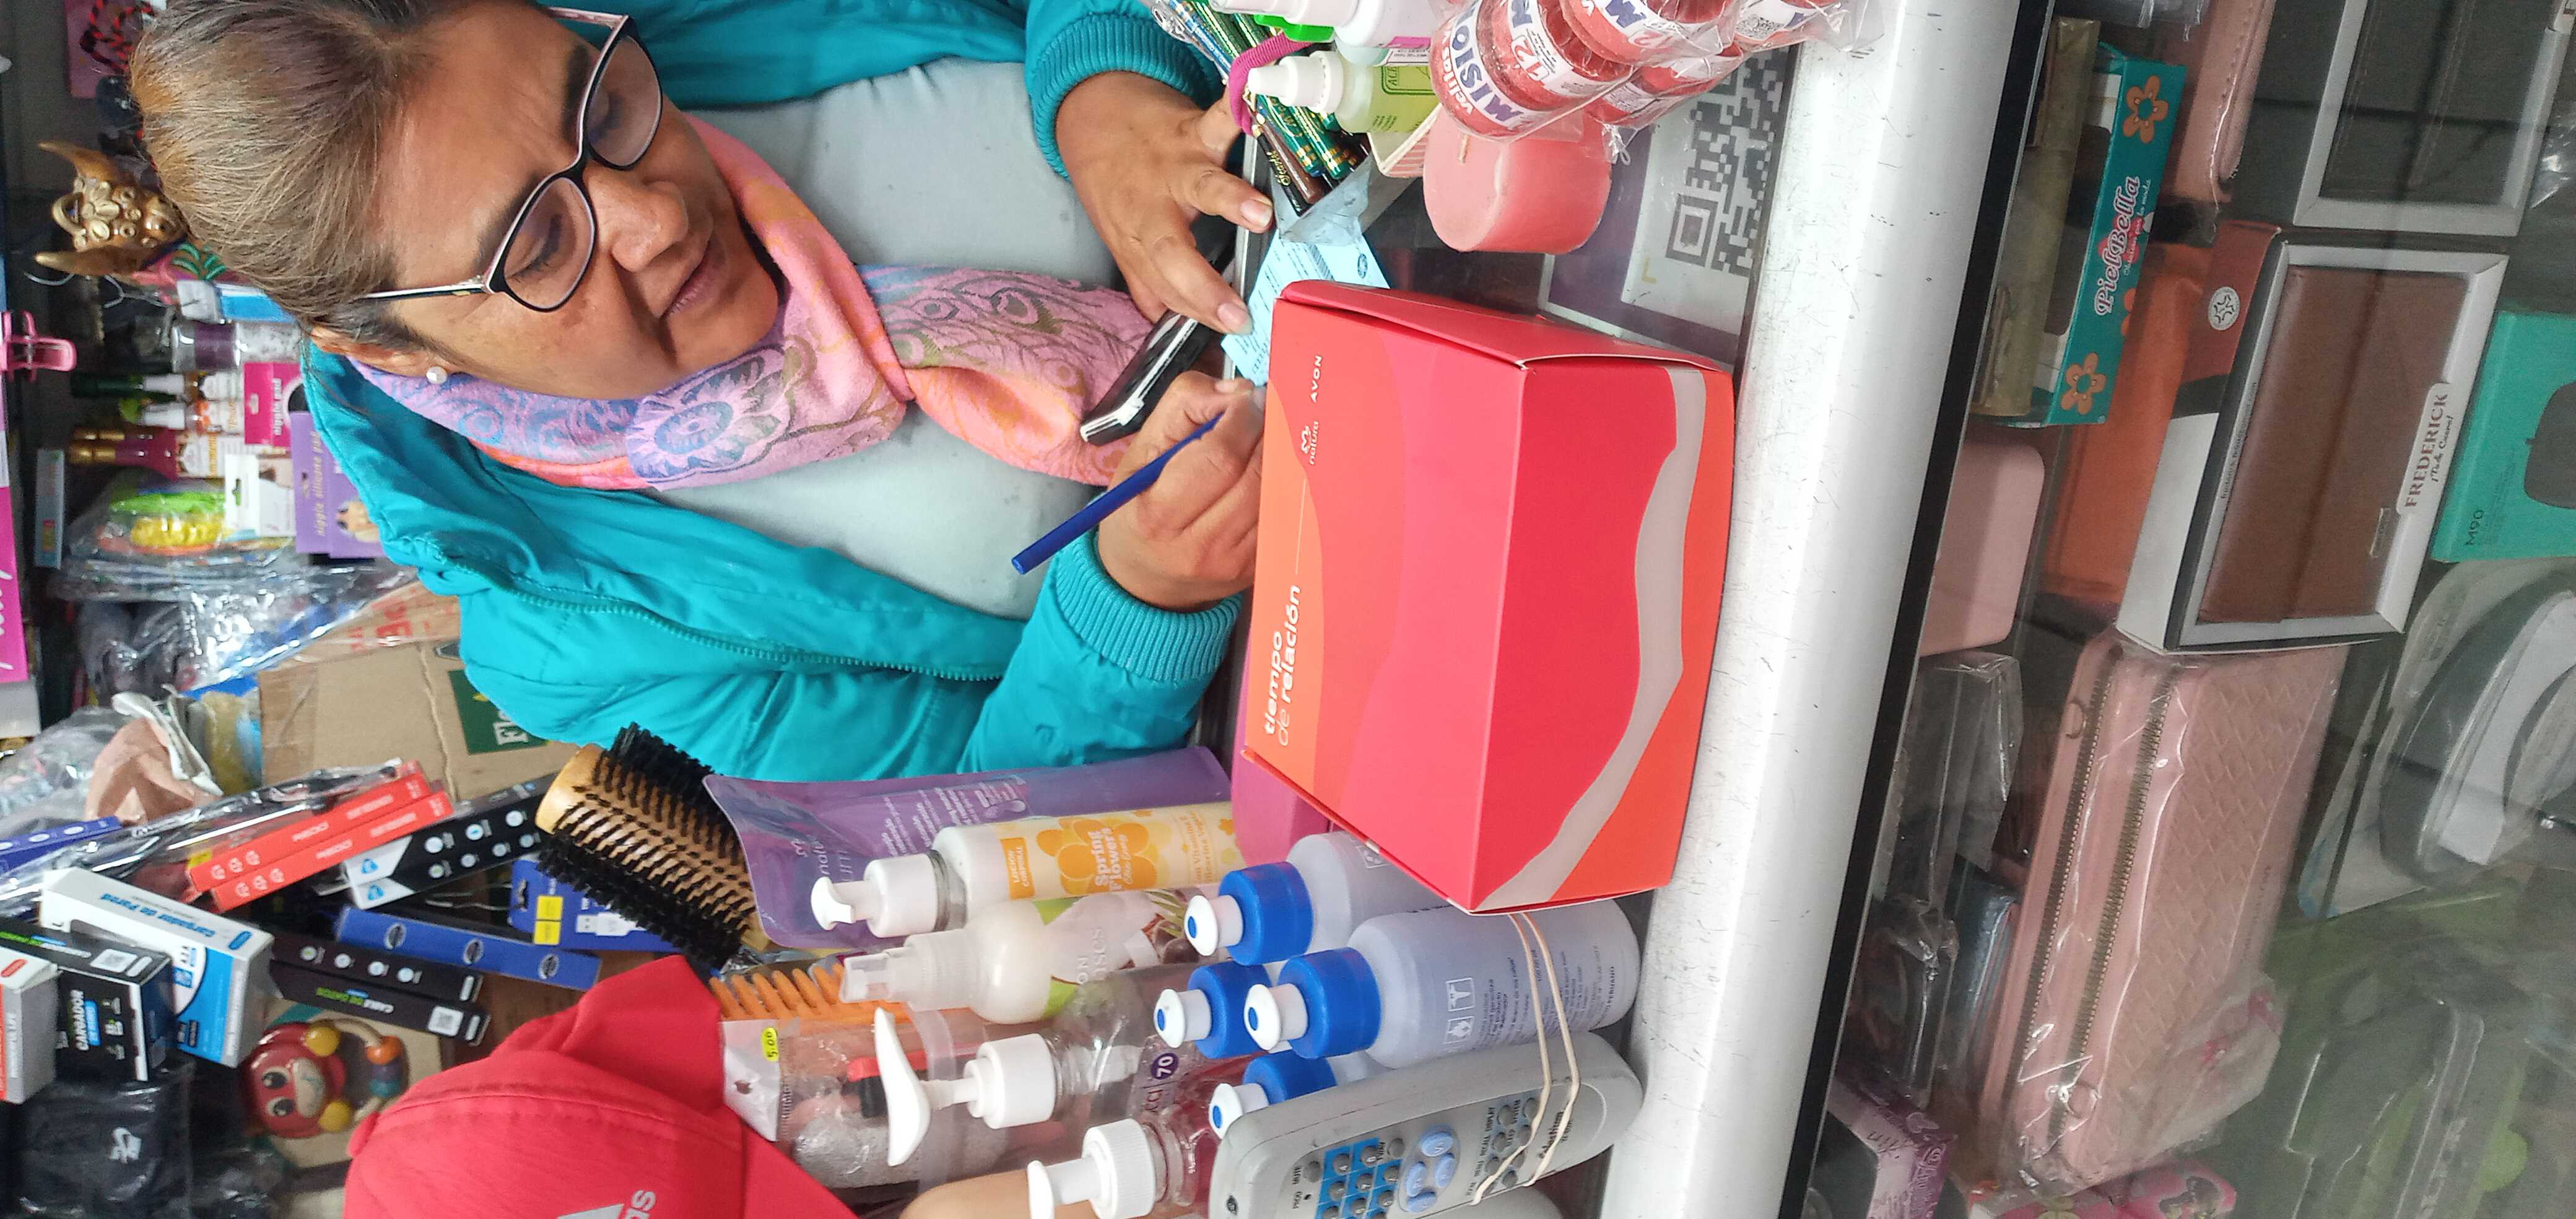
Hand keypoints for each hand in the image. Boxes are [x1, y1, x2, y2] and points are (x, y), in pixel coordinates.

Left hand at [1058, 73, 1272, 333]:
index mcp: (1139, 241)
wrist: (1091, 116)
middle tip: (1237, 315)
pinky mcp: (1190, 129)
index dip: (1195, 312)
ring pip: (1201, 187)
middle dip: (1203, 286)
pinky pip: (1215, 120)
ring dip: (1230, 201)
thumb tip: (1169, 324)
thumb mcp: (1121, 237)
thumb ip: (1147, 282)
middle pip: (1173, 253)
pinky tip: (1257, 112)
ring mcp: (1174, 167)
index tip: (1231, 330)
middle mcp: (1153, 207)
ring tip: (1259, 218)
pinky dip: (1236, 112)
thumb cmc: (1115, 183)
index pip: (1165, 288)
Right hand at [1096, 372, 1262, 610]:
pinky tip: (1274, 468)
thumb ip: (1183, 407)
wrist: (1145, 579)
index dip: (1242, 418)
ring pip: (1278, 494)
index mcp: (1158, 516)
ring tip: (1270, 437)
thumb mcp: (1141, 452)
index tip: (1248, 399)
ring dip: (1281, 456)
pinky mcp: (1257, 569)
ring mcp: (1233, 563)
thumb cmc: (1139, 506)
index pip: (1219, 456)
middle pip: (1256, 474)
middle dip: (1268, 432)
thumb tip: (1238, 392)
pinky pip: (1286, 515)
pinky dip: (1285, 484)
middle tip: (1267, 412)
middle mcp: (1198, 547)